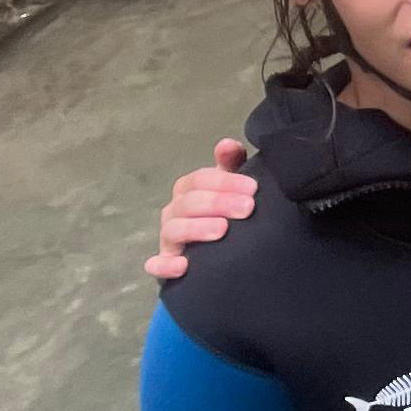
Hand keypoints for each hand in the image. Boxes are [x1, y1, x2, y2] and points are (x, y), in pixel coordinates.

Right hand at [146, 140, 256, 280]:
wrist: (220, 253)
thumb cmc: (225, 212)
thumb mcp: (231, 186)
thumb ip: (231, 164)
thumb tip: (227, 144)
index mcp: (188, 190)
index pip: (200, 179)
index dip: (226, 181)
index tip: (253, 188)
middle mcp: (175, 212)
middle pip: (189, 202)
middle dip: (218, 202)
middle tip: (248, 208)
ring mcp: (169, 239)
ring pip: (174, 229)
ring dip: (197, 228)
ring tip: (223, 229)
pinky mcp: (166, 265)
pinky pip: (157, 266)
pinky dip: (165, 266)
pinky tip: (183, 266)